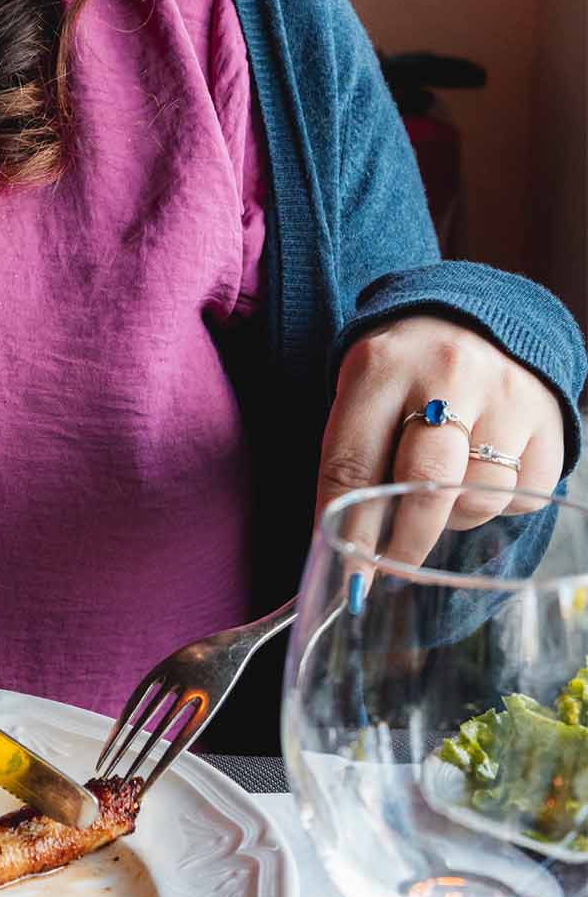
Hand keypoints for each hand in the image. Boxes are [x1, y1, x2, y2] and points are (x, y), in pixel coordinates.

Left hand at [316, 316, 564, 565]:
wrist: (472, 316)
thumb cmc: (402, 371)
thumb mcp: (361, 392)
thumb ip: (353, 460)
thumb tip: (348, 551)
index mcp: (380, 366)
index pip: (354, 463)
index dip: (350, 530)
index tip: (350, 580)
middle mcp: (446, 373)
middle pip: (424, 485)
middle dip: (406, 543)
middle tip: (394, 569)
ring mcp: (504, 394)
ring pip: (477, 499)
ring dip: (454, 516)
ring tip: (441, 492)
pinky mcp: (548, 417)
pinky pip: (522, 496)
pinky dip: (498, 503)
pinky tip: (481, 473)